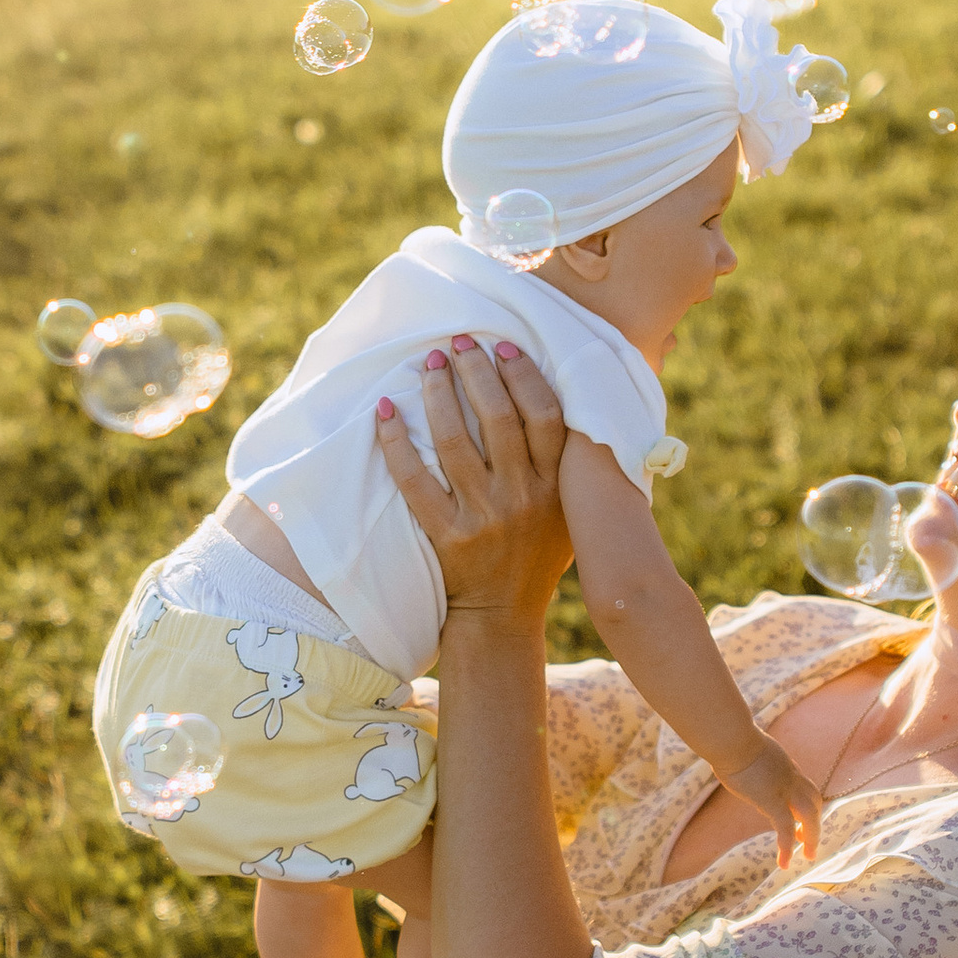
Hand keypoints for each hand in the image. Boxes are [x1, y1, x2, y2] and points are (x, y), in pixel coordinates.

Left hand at [374, 339, 571, 635]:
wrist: (504, 616)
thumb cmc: (538, 554)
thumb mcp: (570, 511)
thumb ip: (572, 464)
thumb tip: (567, 398)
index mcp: (556, 487)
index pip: (544, 416)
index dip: (524, 376)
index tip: (505, 346)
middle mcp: (521, 497)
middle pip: (498, 419)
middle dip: (476, 371)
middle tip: (459, 341)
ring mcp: (483, 516)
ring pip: (455, 442)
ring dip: (439, 394)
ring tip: (429, 363)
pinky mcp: (446, 535)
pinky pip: (414, 481)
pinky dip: (397, 442)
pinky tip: (386, 411)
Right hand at [727, 735, 822, 873]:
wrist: (731, 738)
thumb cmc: (728, 738)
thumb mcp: (744, 748)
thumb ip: (746, 757)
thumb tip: (730, 757)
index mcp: (784, 765)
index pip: (802, 786)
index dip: (805, 803)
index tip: (798, 817)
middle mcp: (791, 777)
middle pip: (814, 802)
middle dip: (814, 822)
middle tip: (808, 842)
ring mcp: (785, 789)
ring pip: (810, 816)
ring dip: (811, 837)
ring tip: (808, 856)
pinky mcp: (772, 801)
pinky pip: (786, 829)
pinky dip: (788, 847)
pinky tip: (783, 863)